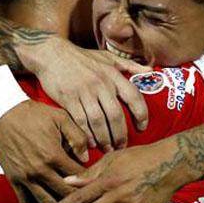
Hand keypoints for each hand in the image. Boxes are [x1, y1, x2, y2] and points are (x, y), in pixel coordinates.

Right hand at [0, 100, 90, 202]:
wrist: (3, 113)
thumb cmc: (33, 114)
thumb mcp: (61, 118)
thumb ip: (78, 137)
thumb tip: (87, 157)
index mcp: (54, 155)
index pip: (78, 177)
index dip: (91, 184)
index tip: (100, 190)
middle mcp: (40, 170)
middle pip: (65, 195)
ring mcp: (26, 178)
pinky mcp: (15, 181)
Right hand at [30, 37, 150, 150]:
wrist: (52, 54)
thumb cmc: (82, 57)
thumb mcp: (108, 57)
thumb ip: (130, 65)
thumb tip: (151, 71)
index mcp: (113, 74)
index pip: (134, 96)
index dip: (141, 114)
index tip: (142, 127)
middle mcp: (101, 83)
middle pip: (116, 115)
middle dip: (120, 135)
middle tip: (122, 146)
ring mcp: (84, 92)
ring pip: (98, 121)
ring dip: (104, 138)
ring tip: (107, 148)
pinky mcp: (69, 99)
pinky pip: (81, 121)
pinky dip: (87, 134)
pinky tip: (91, 143)